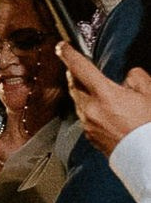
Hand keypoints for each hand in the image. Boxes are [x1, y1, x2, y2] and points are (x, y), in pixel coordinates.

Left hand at [58, 43, 150, 158]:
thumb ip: (135, 78)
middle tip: (76, 66)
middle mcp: (90, 109)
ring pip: (78, 101)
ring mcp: (88, 125)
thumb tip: (126, 77)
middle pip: (74, 85)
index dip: (68, 54)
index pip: (80, 68)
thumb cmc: (148, 125)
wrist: (147, 156)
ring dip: (81, 91)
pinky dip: (88, 108)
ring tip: (90, 86)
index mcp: (104, 95)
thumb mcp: (149, 93)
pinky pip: (84, 116)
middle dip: (74, 74)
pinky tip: (100, 109)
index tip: (60, 46)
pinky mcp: (90, 136)